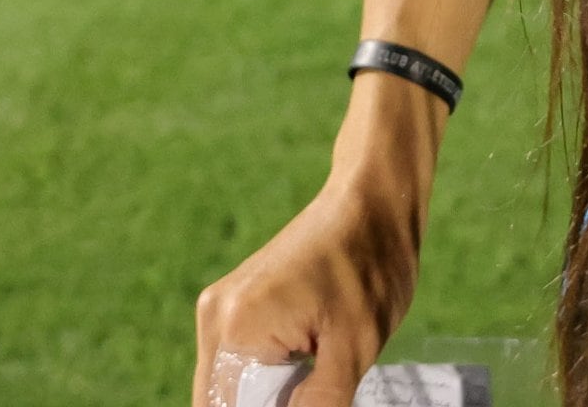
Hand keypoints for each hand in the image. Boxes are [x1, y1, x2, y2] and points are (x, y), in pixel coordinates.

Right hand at [193, 146, 430, 406]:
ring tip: (317, 367)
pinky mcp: (234, 305)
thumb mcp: (354, 350)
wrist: (374, 201)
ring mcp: (220, 309)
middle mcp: (214, 318)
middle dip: (271, 404)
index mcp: (235, 329)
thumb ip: (318, 405)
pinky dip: (268, 378)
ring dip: (270, 395)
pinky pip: (239, 364)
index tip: (316, 394)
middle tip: (319, 380)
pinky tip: (308, 362)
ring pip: (231, 387)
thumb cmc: (371, 267)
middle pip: (223, 402)